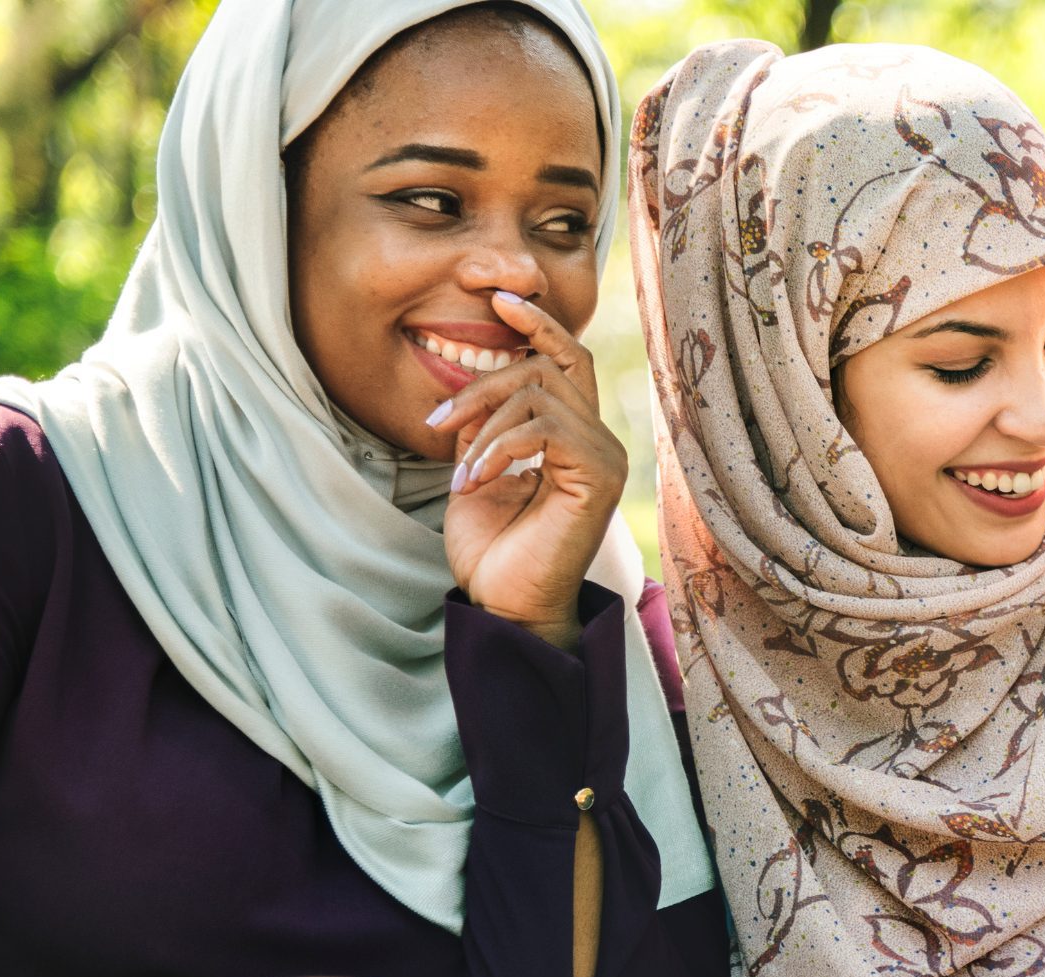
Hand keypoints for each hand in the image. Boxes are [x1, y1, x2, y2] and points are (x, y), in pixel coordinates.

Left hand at [426, 292, 626, 650]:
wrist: (507, 608)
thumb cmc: (494, 552)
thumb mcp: (476, 472)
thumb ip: (482, 428)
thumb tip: (470, 384)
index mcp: (575, 438)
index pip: (569, 359)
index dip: (537, 324)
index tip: (497, 300)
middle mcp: (599, 442)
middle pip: (548, 366)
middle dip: (484, 383)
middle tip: (439, 422)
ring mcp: (605, 458)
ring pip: (541, 393)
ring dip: (484, 426)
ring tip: (458, 473)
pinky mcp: (599, 478)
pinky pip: (545, 429)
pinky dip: (498, 448)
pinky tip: (474, 482)